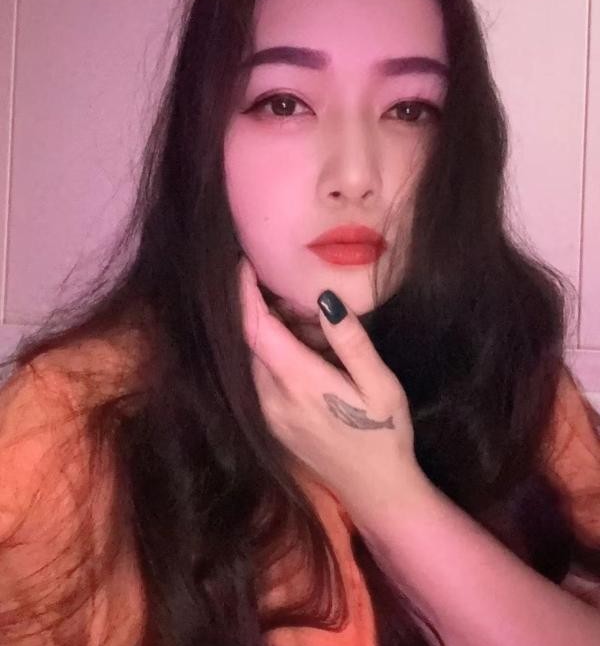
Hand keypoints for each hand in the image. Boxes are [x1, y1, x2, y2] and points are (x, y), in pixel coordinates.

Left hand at [238, 255, 420, 514]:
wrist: (377, 492)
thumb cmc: (385, 434)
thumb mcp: (380, 384)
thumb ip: (350, 341)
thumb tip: (323, 298)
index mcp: (296, 382)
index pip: (254, 328)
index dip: (243, 293)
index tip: (244, 263)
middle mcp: (271, 398)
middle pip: (253, 341)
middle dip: (267, 311)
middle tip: (299, 297)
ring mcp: (268, 414)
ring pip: (258, 360)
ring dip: (275, 336)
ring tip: (313, 329)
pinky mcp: (272, 425)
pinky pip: (263, 379)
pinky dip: (277, 358)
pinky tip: (311, 361)